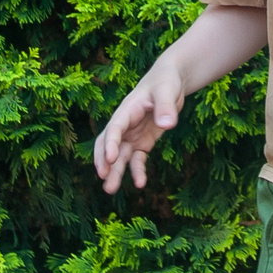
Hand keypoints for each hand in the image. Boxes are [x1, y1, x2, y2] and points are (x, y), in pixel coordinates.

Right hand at [95, 64, 184, 192]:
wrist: (170, 82)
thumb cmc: (165, 82)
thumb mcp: (167, 90)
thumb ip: (166, 107)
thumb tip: (167, 125)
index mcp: (127, 110)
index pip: (115, 128)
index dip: (110, 143)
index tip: (109, 159)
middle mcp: (126, 124)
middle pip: (109, 144)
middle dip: (103, 160)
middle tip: (103, 177)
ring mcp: (133, 134)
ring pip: (120, 156)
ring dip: (115, 172)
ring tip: (110, 190)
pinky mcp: (143, 142)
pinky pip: (137, 159)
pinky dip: (137, 170)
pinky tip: (140, 184)